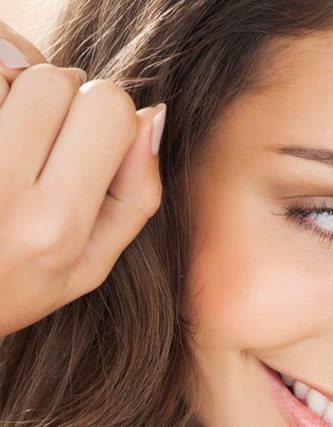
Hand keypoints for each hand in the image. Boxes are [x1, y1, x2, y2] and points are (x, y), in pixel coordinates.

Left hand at [0, 20, 165, 336]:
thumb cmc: (12, 286)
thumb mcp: (88, 266)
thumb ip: (136, 197)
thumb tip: (152, 116)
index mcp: (54, 224)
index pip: (108, 109)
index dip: (112, 114)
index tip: (97, 140)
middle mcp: (2, 188)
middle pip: (55, 82)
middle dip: (63, 95)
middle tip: (51, 132)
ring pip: (7, 70)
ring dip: (17, 84)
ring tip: (15, 123)